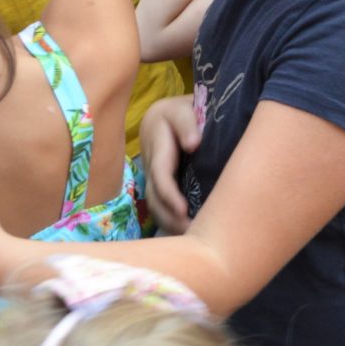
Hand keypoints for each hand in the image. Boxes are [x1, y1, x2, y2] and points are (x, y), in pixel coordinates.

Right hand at [140, 96, 201, 232]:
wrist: (170, 112)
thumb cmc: (185, 108)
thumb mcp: (185, 107)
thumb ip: (187, 122)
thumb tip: (193, 144)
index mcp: (157, 142)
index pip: (160, 173)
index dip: (170, 194)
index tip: (184, 211)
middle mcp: (151, 161)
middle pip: (154, 195)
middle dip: (169, 217)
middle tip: (191, 233)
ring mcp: (152, 174)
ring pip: (154, 203)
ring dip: (168, 222)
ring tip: (190, 238)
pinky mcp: (158, 183)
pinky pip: (159, 205)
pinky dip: (169, 220)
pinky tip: (185, 233)